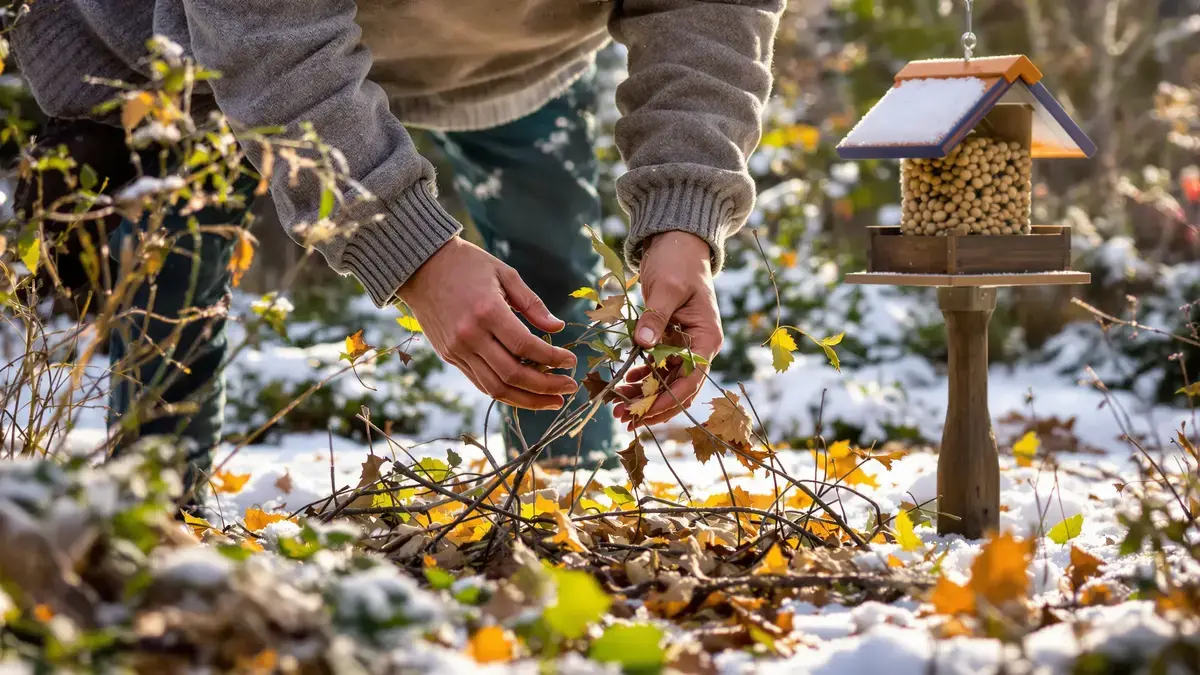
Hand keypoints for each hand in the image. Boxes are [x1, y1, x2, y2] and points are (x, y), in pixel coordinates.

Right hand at [398, 237, 577, 409]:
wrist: (421, 267)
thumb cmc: (466, 264)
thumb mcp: (504, 274)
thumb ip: (532, 303)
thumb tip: (557, 328)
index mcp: (487, 311)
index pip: (525, 346)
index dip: (553, 359)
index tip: (571, 361)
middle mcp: (470, 335)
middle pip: (513, 374)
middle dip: (546, 386)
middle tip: (569, 387)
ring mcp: (457, 349)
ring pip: (496, 387)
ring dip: (528, 399)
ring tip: (552, 400)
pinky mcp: (449, 356)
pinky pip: (480, 382)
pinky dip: (505, 391)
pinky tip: (525, 392)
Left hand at [614, 231, 721, 428]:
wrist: (678, 243)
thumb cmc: (678, 262)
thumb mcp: (667, 288)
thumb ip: (656, 317)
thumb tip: (644, 345)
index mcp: (707, 339)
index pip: (690, 381)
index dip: (665, 401)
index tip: (639, 413)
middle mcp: (700, 348)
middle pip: (678, 389)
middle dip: (652, 406)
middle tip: (622, 417)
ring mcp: (685, 346)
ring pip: (666, 382)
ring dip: (644, 395)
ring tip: (617, 405)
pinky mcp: (671, 340)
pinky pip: (658, 368)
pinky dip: (642, 378)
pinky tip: (624, 382)